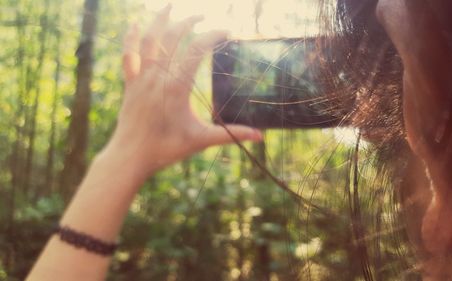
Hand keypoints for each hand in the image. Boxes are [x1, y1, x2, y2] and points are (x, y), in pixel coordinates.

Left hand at [105, 5, 261, 176]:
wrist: (130, 156)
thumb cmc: (166, 148)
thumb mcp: (201, 140)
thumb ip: (231, 134)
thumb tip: (259, 136)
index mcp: (177, 86)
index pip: (198, 49)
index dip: (213, 36)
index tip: (226, 32)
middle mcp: (158, 76)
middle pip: (173, 37)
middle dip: (189, 22)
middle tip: (204, 18)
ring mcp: (141, 78)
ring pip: (149, 39)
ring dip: (160, 20)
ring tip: (170, 6)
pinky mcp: (130, 83)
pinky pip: (129, 54)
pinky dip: (131, 37)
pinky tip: (135, 24)